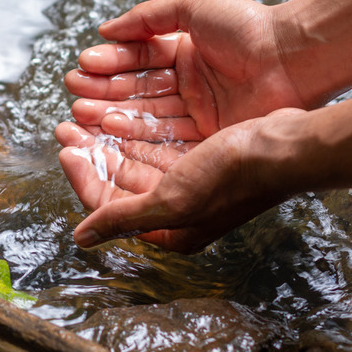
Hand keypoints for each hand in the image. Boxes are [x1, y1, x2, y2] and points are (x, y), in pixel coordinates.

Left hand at [55, 109, 305, 252]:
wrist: (286, 146)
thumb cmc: (234, 176)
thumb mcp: (173, 200)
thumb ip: (123, 217)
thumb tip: (81, 239)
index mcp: (169, 230)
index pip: (108, 206)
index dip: (82, 177)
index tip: (65, 148)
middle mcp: (176, 210)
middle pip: (118, 182)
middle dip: (91, 154)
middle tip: (68, 126)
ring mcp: (188, 183)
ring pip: (134, 160)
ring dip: (109, 139)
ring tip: (86, 114)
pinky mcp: (199, 157)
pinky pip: (155, 145)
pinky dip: (135, 131)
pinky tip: (119, 112)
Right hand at [66, 0, 306, 139]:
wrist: (294, 57)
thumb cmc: (248, 27)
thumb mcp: (193, 7)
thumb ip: (147, 17)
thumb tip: (105, 29)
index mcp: (185, 53)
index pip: (138, 60)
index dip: (110, 64)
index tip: (83, 66)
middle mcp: (188, 85)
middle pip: (137, 91)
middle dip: (104, 92)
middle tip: (75, 95)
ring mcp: (197, 113)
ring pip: (146, 115)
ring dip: (113, 114)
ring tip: (84, 113)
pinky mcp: (208, 137)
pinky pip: (166, 136)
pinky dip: (137, 134)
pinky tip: (112, 129)